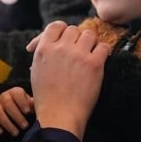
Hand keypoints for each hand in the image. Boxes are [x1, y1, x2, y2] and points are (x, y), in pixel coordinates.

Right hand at [0, 87, 34, 136]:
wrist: (14, 112)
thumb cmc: (26, 109)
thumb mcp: (32, 105)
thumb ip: (35, 106)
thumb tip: (40, 109)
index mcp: (15, 92)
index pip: (17, 93)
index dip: (22, 102)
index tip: (28, 112)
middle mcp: (4, 97)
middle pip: (7, 103)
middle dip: (16, 116)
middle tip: (25, 126)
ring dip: (7, 123)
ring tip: (16, 133)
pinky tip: (1, 132)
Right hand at [29, 21, 109, 137]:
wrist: (59, 115)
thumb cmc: (47, 98)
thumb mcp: (37, 71)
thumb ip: (44, 54)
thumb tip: (49, 43)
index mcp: (44, 49)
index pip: (56, 25)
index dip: (62, 31)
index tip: (66, 40)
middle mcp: (60, 48)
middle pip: (74, 29)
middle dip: (76, 39)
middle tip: (78, 51)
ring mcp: (78, 55)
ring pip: (89, 34)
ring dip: (90, 43)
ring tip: (89, 54)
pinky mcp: (94, 64)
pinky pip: (103, 47)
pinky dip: (104, 52)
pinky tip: (101, 59)